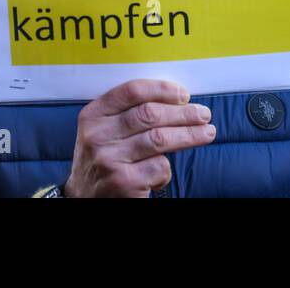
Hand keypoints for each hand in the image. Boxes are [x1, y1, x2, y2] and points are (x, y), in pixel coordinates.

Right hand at [63, 79, 214, 196]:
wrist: (82, 198)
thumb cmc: (102, 159)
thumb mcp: (102, 132)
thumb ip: (127, 114)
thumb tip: (176, 101)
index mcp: (93, 115)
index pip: (132, 92)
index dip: (162, 90)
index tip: (183, 94)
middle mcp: (98, 136)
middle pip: (150, 114)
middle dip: (183, 113)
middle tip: (203, 114)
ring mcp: (109, 160)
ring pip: (160, 139)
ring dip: (189, 135)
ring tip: (207, 133)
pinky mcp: (123, 182)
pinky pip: (159, 167)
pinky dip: (167, 169)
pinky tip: (164, 171)